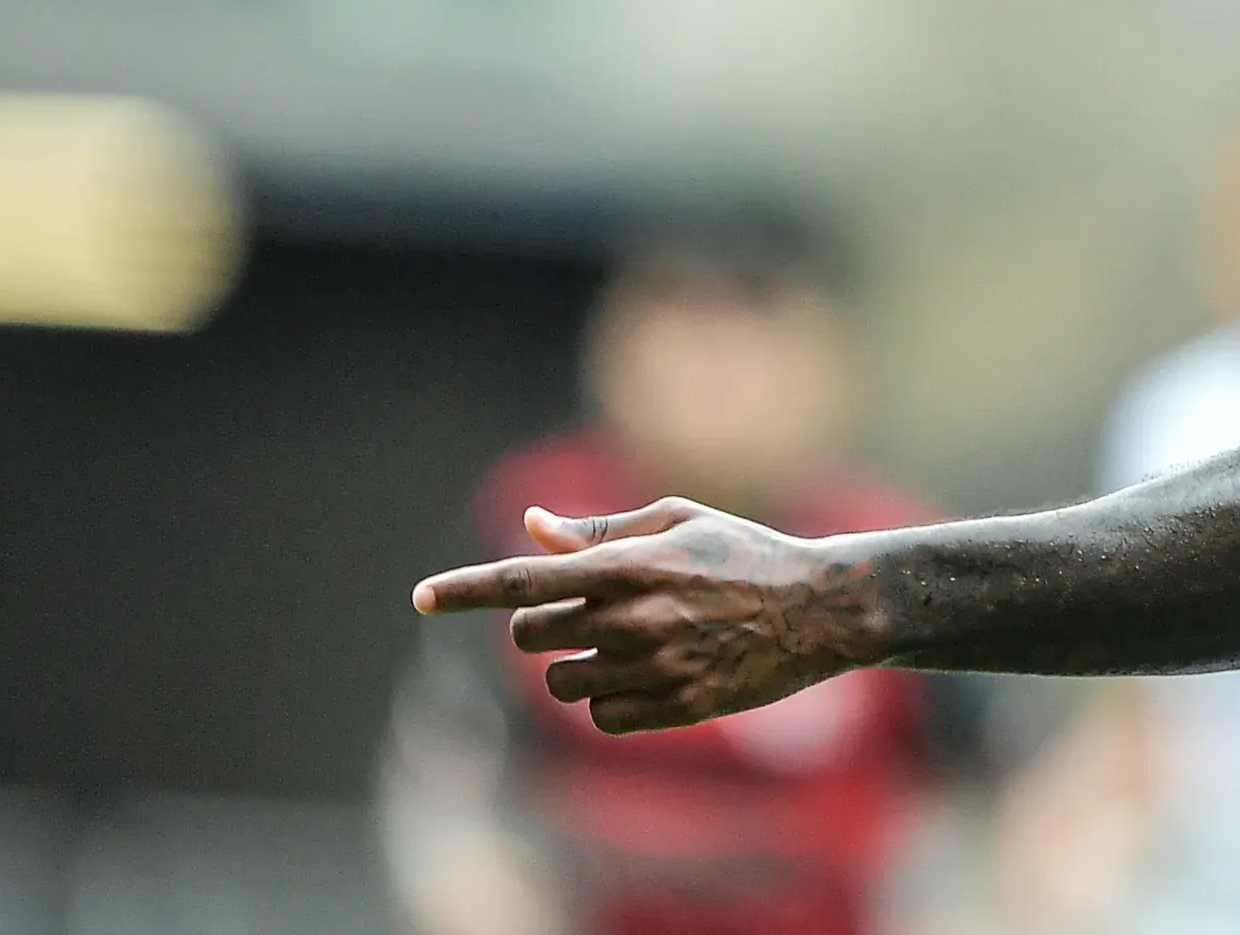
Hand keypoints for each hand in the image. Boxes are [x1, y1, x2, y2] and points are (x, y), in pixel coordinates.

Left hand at [412, 499, 877, 734]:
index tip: (420, 597)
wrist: (819, 609)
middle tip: (583, 613)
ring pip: (563, 682)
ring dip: (577, 665)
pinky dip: (611, 698)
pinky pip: (602, 716)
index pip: (524, 578)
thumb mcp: (678, 523)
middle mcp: (635, 617)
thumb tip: (531, 527)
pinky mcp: (674, 709)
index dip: (465, 589)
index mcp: (631, 564)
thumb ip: (600, 530)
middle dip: (541, 625)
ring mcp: (654, 667)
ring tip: (629, 642)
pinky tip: (652, 673)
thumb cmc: (745, 553)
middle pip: (532, 636)